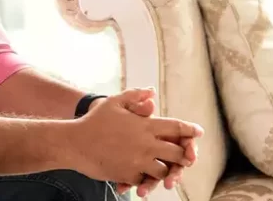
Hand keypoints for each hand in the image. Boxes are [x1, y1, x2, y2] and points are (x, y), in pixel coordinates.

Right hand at [65, 90, 202, 187]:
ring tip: (164, 167)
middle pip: (177, 153)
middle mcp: (145, 144)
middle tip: (187, 156)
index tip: (198, 132)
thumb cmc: (94, 121)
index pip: (176, 128)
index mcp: (145, 125)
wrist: (74, 143)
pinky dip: (146, 179)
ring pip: (164, 170)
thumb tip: (152, 92)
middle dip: (184, 155)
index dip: (190, 130)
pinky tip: (144, 177)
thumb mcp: (114, 103)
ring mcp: (137, 162)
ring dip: (165, 169)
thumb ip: (135, 96)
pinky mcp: (128, 175)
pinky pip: (145, 180)